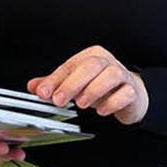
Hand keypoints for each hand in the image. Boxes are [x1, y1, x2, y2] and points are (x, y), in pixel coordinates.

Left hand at [27, 45, 148, 124]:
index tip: (42, 93)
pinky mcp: (133, 90)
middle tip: (58, 101)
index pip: (70, 65)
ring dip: (93, 90)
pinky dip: (112, 102)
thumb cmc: (100, 86)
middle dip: (72, 84)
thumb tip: (33, 86)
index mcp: (90, 56)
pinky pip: (126, 93)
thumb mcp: (75, 84)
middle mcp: (107, 61)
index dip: (55, 80)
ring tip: (81, 104)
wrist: (130, 96)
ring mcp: (123, 74)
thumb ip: (55, 84)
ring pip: (111, 75)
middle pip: (91, 66)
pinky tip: (101, 110)